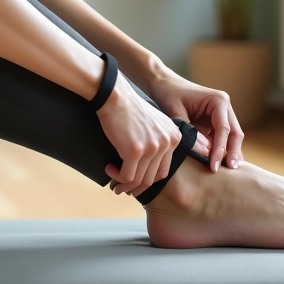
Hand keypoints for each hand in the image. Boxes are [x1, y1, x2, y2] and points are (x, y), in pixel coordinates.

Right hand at [95, 74, 181, 196]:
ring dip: (126, 185)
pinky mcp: (135, 150)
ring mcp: (152, 147)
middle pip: (153, 178)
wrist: (116, 96)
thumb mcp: (154, 124)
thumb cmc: (130, 109)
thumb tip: (148, 169)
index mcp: (174, 137)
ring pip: (140, 179)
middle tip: (123, 187)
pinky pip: (127, 175)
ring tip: (114, 183)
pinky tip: (109, 169)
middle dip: (137, 187)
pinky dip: (117, 177)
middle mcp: (167, 143)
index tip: (135, 182)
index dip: (148, 180)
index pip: (164, 170)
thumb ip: (158, 142)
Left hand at [145, 68, 243, 172]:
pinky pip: (222, 138)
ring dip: (229, 154)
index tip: (213, 166)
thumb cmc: (168, 94)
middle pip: (234, 134)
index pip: (224, 129)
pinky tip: (219, 165)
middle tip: (229, 173)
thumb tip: (204, 152)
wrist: (162, 83)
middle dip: (232, 153)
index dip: (220, 149)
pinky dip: (221, 151)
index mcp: (218, 101)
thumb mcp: (175, 112)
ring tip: (226, 173)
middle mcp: (224, 107)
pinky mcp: (215, 122)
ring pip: (231, 138)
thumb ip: (189, 132)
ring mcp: (222, 114)